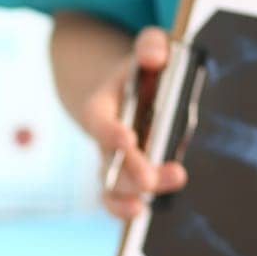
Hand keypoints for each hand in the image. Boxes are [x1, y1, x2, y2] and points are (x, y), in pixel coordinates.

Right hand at [81, 26, 187, 219]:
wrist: (125, 93)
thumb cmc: (138, 72)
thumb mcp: (145, 49)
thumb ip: (150, 45)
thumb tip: (155, 56)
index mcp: (100, 106)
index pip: (99, 121)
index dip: (110, 132)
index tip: (128, 139)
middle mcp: (102, 138)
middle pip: (108, 160)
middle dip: (130, 171)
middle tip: (150, 180)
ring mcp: (112, 160)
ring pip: (111, 184)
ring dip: (132, 192)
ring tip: (157, 195)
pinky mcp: (125, 175)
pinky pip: (116, 196)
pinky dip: (123, 207)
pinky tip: (141, 210)